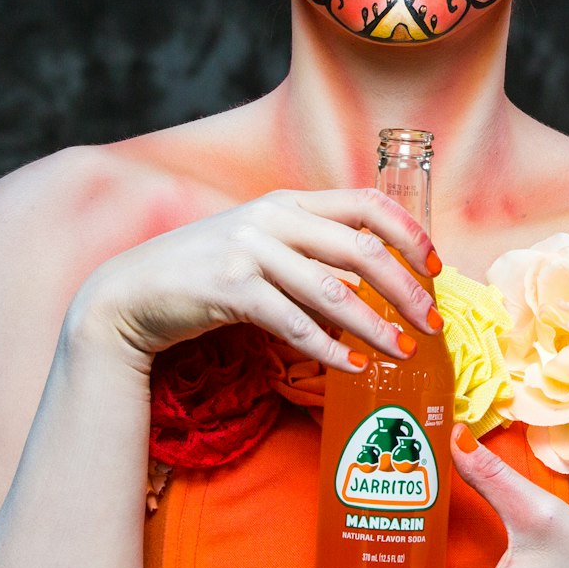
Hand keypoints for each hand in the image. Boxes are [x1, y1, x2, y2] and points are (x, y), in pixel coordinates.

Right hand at [68, 187, 441, 371]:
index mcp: (287, 201)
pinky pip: (296, 324)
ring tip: (403, 351)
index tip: (436, 266)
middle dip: (407, 288)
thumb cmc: (204, 272)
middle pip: (361, 249)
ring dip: (377, 325)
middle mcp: (272, 217)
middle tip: (433, 323)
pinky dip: (330, 349)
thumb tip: (373, 278)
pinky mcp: (231, 289)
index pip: (366, 202)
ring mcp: (250, 251)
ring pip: (335, 291)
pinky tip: (352, 367)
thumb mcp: (260, 243)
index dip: (409, 232)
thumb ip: (308, 248)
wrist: (132, 291)